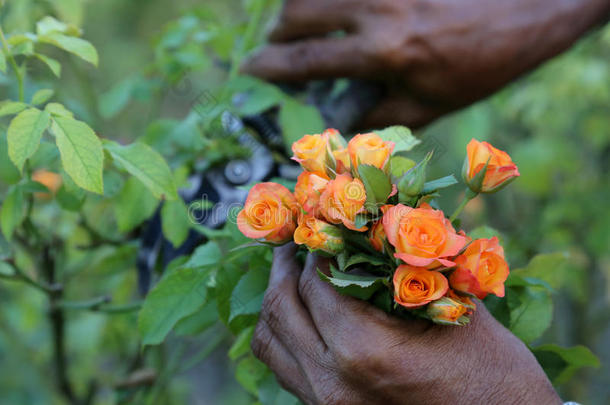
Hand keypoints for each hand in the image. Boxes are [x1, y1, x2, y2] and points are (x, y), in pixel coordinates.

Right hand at [242, 0, 609, 128]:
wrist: (528, 11)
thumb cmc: (481, 63)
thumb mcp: (431, 104)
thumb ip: (378, 114)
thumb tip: (338, 124)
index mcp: (384, 53)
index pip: (306, 61)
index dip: (268, 68)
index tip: (248, 70)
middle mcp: (377, 10)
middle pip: (297, 14)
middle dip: (278, 34)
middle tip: (279, 48)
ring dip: (299, 9)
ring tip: (304, 27)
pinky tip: (334, 10)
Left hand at [251, 244, 561, 404]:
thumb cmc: (494, 376)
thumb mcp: (457, 311)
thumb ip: (410, 266)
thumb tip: (379, 220)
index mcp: (363, 351)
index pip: (316, 282)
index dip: (318, 247)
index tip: (325, 228)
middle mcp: (332, 382)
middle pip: (281, 307)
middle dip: (286, 266)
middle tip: (296, 243)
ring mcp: (324, 403)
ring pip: (269, 341)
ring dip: (278, 300)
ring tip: (291, 274)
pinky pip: (283, 366)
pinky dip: (283, 333)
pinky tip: (302, 315)